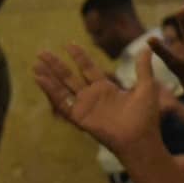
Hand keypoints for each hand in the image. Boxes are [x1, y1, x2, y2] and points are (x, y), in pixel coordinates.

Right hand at [32, 44, 159, 157]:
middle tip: (42, 52)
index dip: (79, 56)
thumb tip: (147, 48)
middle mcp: (92, 96)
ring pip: (62, 88)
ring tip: (36, 64)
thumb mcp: (146, 87)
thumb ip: (143, 68)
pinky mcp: (79, 117)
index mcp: (106, 89)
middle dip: (56, 65)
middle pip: (69, 77)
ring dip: (49, 76)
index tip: (69, 44)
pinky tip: (40, 79)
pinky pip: (62, 102)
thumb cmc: (145, 117)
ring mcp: (84, 107)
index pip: (88, 68)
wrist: (141, 138)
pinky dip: (51, 91)